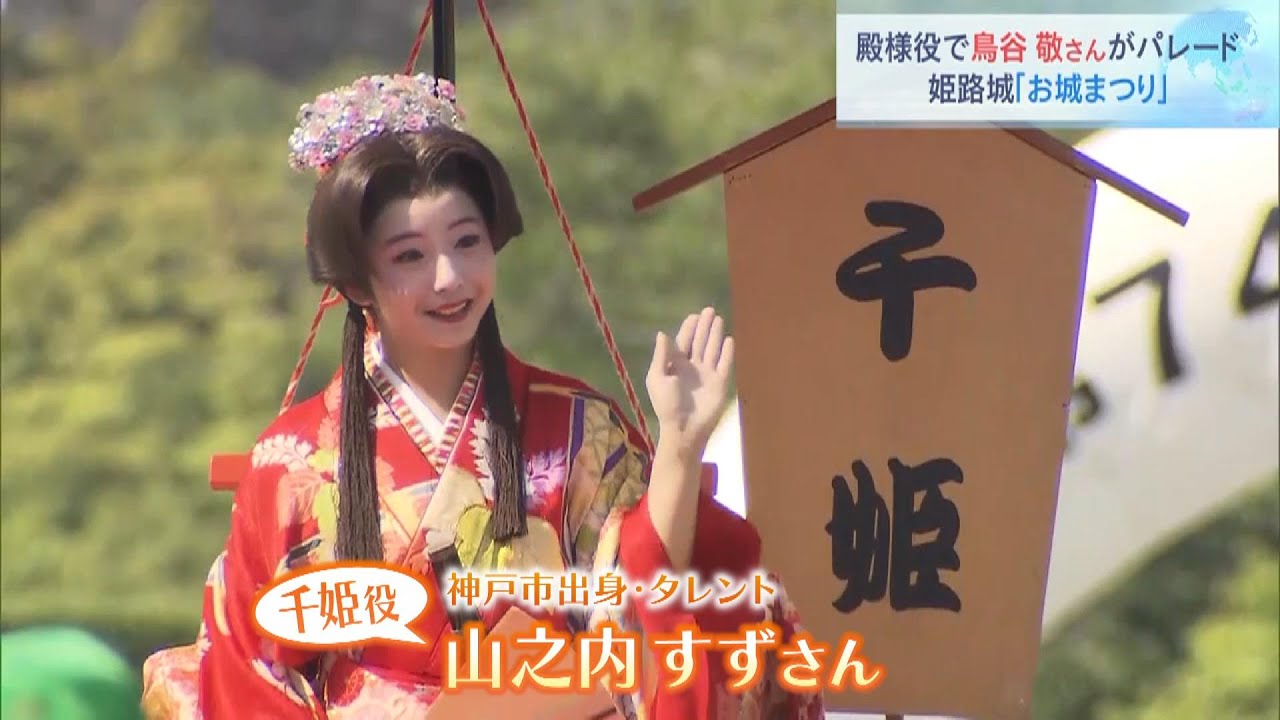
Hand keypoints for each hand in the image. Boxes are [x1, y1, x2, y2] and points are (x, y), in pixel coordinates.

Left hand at [646, 307, 734, 458]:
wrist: (684, 428)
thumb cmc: (667, 404)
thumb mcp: (657, 378)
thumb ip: (662, 356)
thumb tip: (663, 333)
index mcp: (675, 366)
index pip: (683, 342)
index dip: (689, 329)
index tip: (694, 316)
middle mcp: (692, 367)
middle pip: (699, 342)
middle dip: (704, 326)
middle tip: (709, 310)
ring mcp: (707, 375)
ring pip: (712, 349)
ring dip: (715, 334)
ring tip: (719, 318)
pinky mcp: (720, 383)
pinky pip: (724, 364)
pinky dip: (727, 352)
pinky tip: (729, 339)